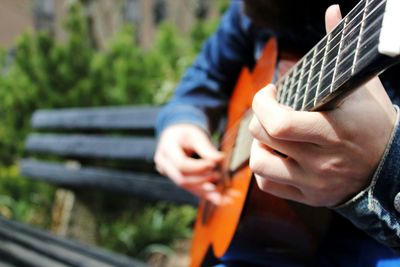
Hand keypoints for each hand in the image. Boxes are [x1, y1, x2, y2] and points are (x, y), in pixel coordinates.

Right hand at [154, 124, 223, 203]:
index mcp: (166, 147)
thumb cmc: (187, 133)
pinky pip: (188, 188)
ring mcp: (166, 172)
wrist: (177, 135)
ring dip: (202, 190)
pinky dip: (202, 193)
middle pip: (181, 177)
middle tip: (218, 176)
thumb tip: (220, 158)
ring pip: (184, 186)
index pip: (181, 163)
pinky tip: (215, 198)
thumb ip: (206, 148)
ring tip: (219, 191)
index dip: (198, 167)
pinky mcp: (174, 178)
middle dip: (201, 179)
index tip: (214, 164)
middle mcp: (163, 162)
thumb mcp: (196, 135)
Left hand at [248, 5, 396, 206]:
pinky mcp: (310, 198)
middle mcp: (323, 161)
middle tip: (269, 110)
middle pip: (264, 138)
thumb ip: (340, 50)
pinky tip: (277, 156)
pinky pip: (268, 185)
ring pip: (260, 165)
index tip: (269, 92)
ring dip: (259, 146)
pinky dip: (264, 169)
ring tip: (272, 136)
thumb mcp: (361, 87)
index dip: (262, 103)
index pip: (278, 124)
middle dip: (258, 118)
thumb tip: (332, 11)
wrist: (392, 168)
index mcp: (335, 131)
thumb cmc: (373, 123)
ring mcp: (315, 183)